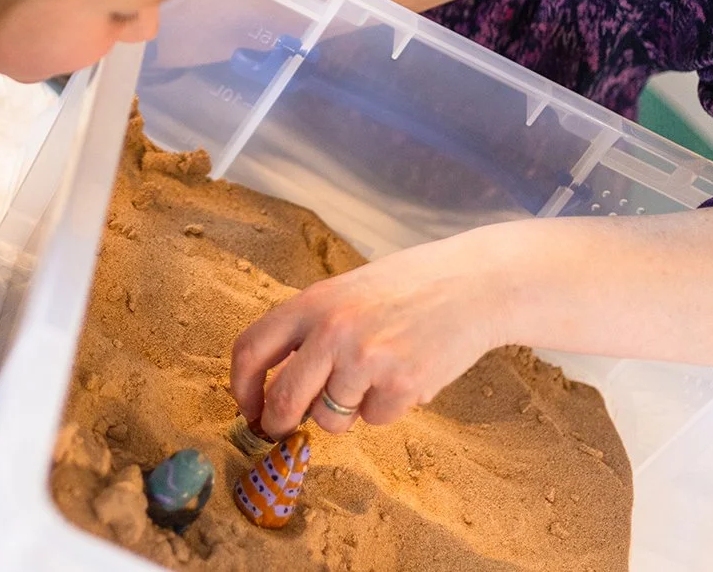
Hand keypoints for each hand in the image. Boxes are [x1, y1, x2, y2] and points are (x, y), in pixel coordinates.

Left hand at [231, 232, 506, 433]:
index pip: (250, 349)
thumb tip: (270, 388)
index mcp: (311, 303)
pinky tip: (403, 375)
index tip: (248, 408)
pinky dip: (384, 408)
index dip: (241, 387)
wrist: (472, 285)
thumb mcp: (343, 292)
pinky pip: (373, 420)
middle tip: (284, 428)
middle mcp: (332, 331)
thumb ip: (308, 330)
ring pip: (329, 419)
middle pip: (283, 400)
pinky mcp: (402, 386)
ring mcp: (367, 360)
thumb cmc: (403, 289)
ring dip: (344, 412)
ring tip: (372, 377)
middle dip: (279, 423)